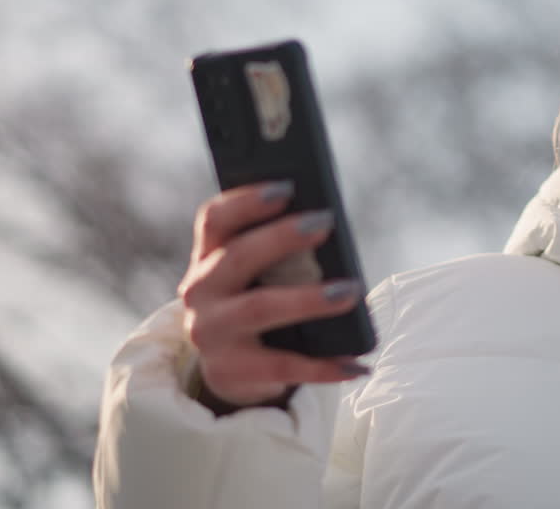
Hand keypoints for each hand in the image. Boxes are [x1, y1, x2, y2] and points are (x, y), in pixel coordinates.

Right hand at [178, 181, 368, 410]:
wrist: (231, 372)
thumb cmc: (257, 304)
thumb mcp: (257, 276)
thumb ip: (278, 252)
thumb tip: (328, 227)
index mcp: (207, 258)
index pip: (215, 220)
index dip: (246, 201)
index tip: (286, 186)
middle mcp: (201, 292)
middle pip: (238, 256)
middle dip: (282, 237)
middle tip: (325, 223)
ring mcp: (211, 333)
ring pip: (259, 308)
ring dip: (307, 299)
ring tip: (350, 291)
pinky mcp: (230, 372)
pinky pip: (283, 366)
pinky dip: (324, 366)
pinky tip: (357, 365)